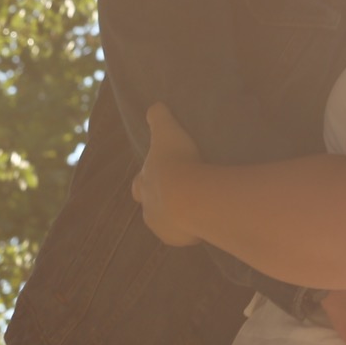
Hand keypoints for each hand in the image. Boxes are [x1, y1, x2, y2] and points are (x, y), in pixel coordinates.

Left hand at [130, 102, 201, 246]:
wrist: (189, 197)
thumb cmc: (177, 162)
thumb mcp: (167, 131)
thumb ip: (159, 117)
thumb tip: (154, 106)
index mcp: (144, 182)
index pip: (139, 183)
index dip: (147, 179)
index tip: (159, 175)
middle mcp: (148, 207)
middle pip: (149, 206)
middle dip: (159, 201)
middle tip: (177, 195)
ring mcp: (161, 225)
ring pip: (165, 223)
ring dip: (177, 216)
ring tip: (197, 208)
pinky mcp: (177, 238)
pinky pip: (184, 235)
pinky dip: (192, 229)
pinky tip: (206, 221)